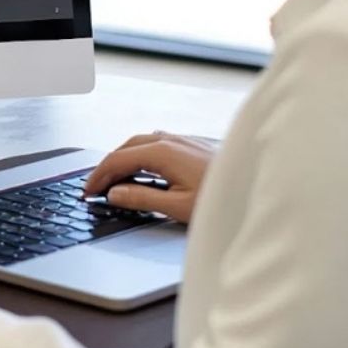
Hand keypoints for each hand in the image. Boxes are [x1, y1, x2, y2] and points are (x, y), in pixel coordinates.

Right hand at [81, 132, 216, 223]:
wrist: (260, 189)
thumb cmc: (224, 200)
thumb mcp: (177, 207)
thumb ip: (142, 199)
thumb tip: (115, 194)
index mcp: (163, 152)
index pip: (117, 160)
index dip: (98, 175)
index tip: (88, 190)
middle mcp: (172, 141)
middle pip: (127, 147)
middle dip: (108, 165)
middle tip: (96, 185)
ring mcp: (184, 141)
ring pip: (142, 143)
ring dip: (125, 158)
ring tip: (116, 179)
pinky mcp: (195, 146)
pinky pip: (158, 144)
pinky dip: (142, 156)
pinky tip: (146, 169)